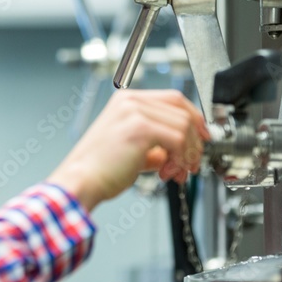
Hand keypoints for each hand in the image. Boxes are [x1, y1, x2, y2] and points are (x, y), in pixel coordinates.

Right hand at [47, 89, 208, 212]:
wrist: (80, 182)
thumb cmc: (98, 170)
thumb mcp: (131, 150)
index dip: (193, 119)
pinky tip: (166, 173)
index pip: (173, 99)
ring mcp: (134, 111)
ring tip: (174, 173)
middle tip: (192, 162)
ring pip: (184, 125)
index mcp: (126, 101)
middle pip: (182, 109)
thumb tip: (177, 153)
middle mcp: (130, 101)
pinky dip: (180, 159)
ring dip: (187, 154)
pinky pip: (178, 139)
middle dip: (195, 139)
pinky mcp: (140, 127)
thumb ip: (155, 147)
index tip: (201, 138)